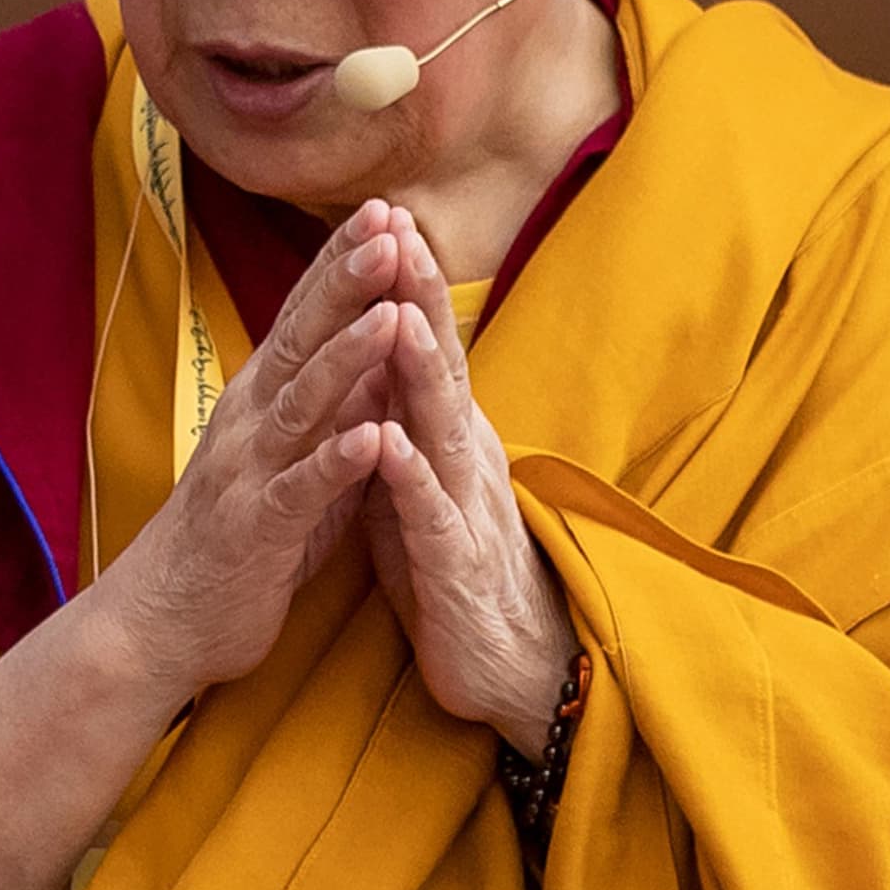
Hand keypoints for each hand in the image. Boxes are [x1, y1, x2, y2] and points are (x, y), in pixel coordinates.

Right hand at [93, 201, 413, 695]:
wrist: (164, 619)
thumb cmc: (239, 535)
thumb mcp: (291, 453)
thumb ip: (330, 402)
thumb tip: (378, 343)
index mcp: (261, 400)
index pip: (305, 315)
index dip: (342, 261)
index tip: (384, 206)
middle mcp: (249, 421)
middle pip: (302, 338)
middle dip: (347, 281)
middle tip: (388, 224)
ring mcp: (249, 471)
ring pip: (303, 403)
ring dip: (347, 356)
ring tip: (390, 311)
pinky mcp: (257, 527)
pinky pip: (302, 489)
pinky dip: (337, 461)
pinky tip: (374, 434)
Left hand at [356, 210, 578, 755]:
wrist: (512, 673)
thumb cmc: (453, 574)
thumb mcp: (420, 486)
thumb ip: (403, 424)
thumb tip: (377, 360)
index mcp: (449, 440)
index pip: (426, 348)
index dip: (407, 284)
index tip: (383, 216)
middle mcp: (464, 461)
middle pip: (440, 367)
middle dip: (418, 297)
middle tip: (398, 227)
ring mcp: (465, 510)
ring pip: (441, 429)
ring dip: (422, 371)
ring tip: (401, 313)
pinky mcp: (454, 567)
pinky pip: (429, 516)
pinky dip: (410, 476)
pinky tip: (389, 440)